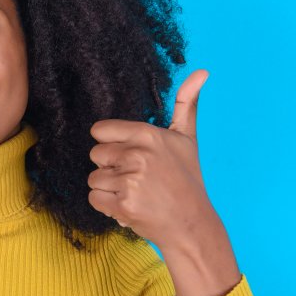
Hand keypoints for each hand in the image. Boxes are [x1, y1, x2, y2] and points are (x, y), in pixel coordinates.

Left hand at [87, 69, 219, 250]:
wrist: (192, 224)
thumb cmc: (186, 180)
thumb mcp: (186, 139)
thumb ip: (186, 104)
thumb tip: (202, 71)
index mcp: (148, 135)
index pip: (99, 131)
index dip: (111, 144)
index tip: (130, 155)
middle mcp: (138, 155)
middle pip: (95, 155)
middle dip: (110, 167)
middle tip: (137, 178)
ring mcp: (129, 181)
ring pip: (93, 178)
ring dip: (109, 188)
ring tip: (136, 192)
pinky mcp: (122, 205)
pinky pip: (94, 198)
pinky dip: (106, 206)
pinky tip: (129, 205)